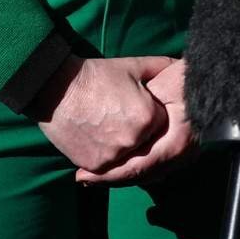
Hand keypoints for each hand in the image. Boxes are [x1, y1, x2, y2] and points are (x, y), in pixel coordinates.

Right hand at [75, 56, 194, 186]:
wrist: (56, 88)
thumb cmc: (96, 75)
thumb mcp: (133, 66)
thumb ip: (162, 68)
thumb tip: (183, 67)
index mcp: (149, 117)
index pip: (165, 127)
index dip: (157, 120)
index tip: (148, 114)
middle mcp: (135, 141)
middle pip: (151, 148)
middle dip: (146, 141)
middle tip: (132, 130)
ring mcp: (115, 156)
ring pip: (132, 163)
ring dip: (130, 156)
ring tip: (118, 139)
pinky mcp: (96, 166)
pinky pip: (111, 171)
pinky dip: (111, 164)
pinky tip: (105, 148)